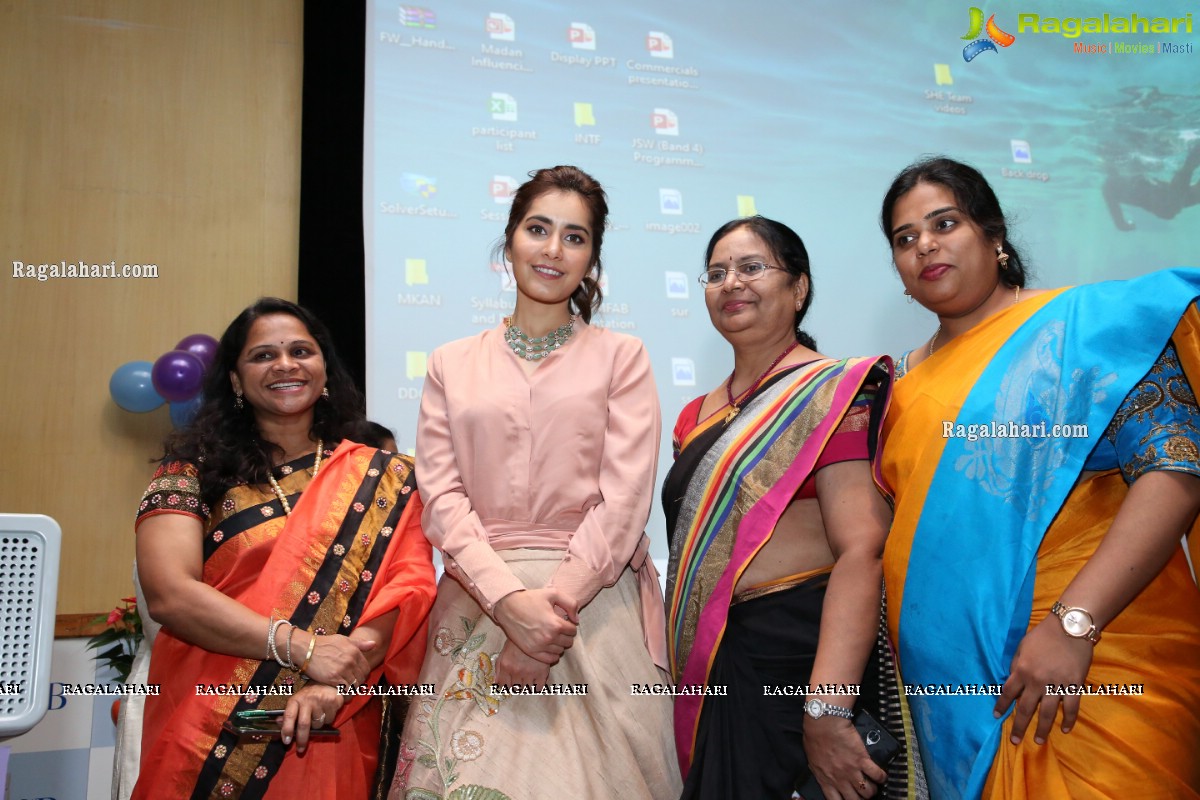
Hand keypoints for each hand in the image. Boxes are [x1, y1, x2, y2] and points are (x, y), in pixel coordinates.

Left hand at [280, 682, 344, 753]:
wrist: (329, 681)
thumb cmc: (309, 694)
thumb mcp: (297, 702)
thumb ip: (288, 714)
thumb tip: (277, 723)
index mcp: (296, 699)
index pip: (289, 716)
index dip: (287, 729)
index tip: (286, 741)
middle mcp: (308, 699)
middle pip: (304, 724)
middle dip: (302, 739)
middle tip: (300, 749)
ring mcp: (321, 700)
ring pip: (318, 724)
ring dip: (317, 726)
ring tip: (317, 716)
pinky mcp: (334, 702)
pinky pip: (329, 720)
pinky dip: (327, 720)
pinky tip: (326, 711)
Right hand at [297, 633, 373, 688]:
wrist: (307, 649)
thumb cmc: (325, 643)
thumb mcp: (343, 639)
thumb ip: (359, 643)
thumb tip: (374, 644)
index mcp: (355, 651)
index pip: (366, 668)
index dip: (363, 674)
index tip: (358, 677)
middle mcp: (351, 661)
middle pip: (361, 678)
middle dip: (358, 682)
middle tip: (352, 684)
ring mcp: (343, 670)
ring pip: (354, 685)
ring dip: (352, 689)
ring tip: (347, 689)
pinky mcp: (333, 679)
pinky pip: (345, 689)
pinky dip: (345, 692)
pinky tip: (341, 691)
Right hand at [493, 589, 577, 663]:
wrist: (508, 606)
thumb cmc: (530, 598)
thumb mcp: (553, 593)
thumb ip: (570, 604)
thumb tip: (576, 620)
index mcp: (556, 624)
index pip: (573, 631)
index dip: (570, 625)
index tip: (563, 621)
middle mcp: (549, 637)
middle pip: (568, 642)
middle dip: (565, 635)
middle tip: (557, 628)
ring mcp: (539, 646)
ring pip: (560, 651)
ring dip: (559, 644)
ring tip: (551, 635)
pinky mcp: (531, 651)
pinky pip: (550, 659)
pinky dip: (552, 654)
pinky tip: (548, 645)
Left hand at [494, 640, 551, 689]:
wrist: (535, 633)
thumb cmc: (517, 643)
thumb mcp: (504, 653)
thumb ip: (499, 669)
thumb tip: (497, 684)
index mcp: (506, 666)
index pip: (503, 686)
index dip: (506, 685)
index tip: (510, 682)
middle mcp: (516, 671)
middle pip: (515, 688)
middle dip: (517, 684)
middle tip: (521, 678)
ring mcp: (530, 673)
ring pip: (526, 689)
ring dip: (527, 685)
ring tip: (529, 677)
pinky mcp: (542, 673)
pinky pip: (538, 688)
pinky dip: (537, 686)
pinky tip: (536, 680)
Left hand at [803, 715, 887, 797]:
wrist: (824, 723)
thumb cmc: (814, 737)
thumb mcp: (813, 760)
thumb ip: (820, 771)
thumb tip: (824, 775)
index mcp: (825, 780)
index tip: (849, 799)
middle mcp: (839, 779)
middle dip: (861, 799)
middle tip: (863, 794)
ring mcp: (852, 771)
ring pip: (868, 791)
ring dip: (872, 790)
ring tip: (873, 785)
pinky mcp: (862, 760)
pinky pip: (877, 774)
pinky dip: (882, 777)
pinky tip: (882, 776)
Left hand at [993, 615, 1093, 744]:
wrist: (1070, 627)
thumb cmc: (1043, 634)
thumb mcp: (1022, 646)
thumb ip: (1016, 664)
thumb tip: (1012, 679)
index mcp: (1022, 670)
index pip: (1008, 693)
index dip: (1001, 706)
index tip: (996, 716)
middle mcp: (1037, 681)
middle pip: (1026, 708)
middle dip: (1019, 726)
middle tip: (1014, 741)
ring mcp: (1056, 685)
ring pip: (1048, 713)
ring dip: (1042, 729)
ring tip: (1038, 741)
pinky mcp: (1074, 685)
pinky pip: (1071, 707)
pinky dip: (1069, 720)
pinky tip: (1064, 729)